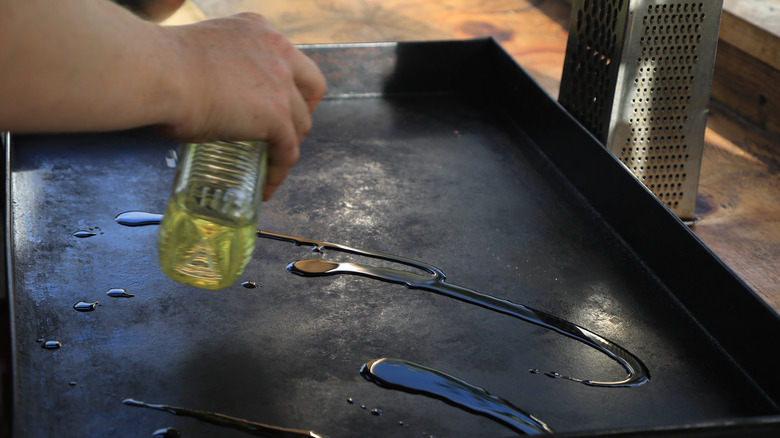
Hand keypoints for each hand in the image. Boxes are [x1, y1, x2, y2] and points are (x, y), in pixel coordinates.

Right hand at [158, 13, 326, 199]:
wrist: (157, 71)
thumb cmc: (160, 65)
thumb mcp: (200, 57)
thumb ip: (216, 74)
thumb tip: (202, 101)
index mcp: (258, 29)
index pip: (289, 59)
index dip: (289, 84)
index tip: (277, 100)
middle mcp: (277, 51)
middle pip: (310, 87)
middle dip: (303, 111)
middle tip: (286, 131)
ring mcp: (281, 84)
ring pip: (301, 123)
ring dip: (289, 144)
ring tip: (271, 162)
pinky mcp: (277, 116)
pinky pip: (287, 151)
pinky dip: (278, 171)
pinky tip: (266, 186)